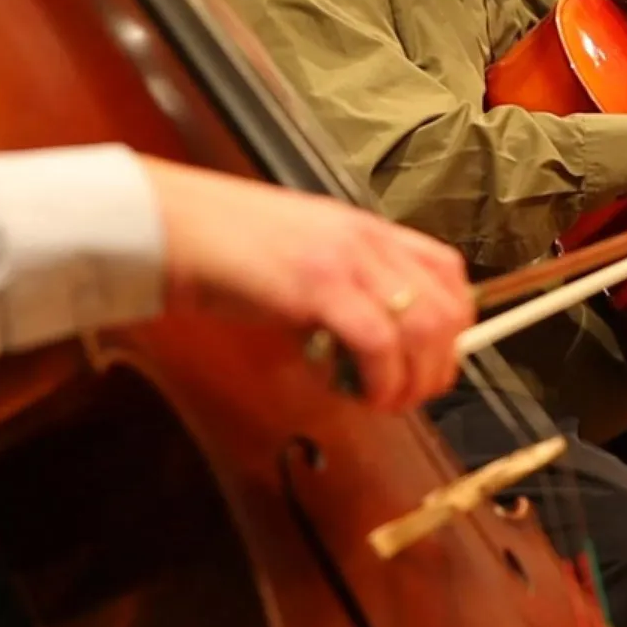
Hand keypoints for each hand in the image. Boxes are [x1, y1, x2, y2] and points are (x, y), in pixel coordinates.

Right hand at [141, 158, 473, 412]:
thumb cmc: (224, 247)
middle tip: (407, 395)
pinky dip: (382, 380)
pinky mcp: (319, 286)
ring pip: (425, 329)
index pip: (447, 271)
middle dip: (439, 365)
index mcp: (366, 229)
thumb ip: (341, 284)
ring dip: (413, 379)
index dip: (454, 324)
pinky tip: (362, 395)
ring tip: (383, 400)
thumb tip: (367, 340)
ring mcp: (347, 260)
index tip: (430, 360)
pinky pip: (380, 342)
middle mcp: (367, 240)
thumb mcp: (302, 254)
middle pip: (447, 308)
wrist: (172, 226)